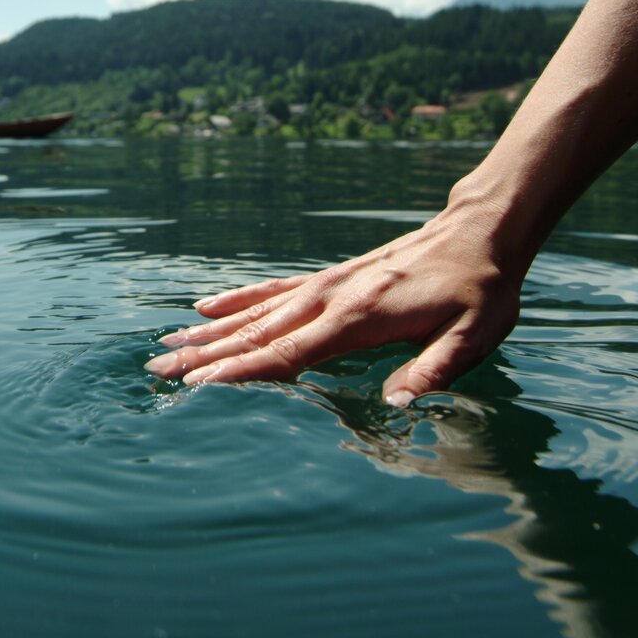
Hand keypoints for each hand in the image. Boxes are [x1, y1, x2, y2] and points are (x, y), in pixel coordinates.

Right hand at [144, 207, 523, 405]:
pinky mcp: (329, 277)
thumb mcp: (472, 337)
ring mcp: (324, 284)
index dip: (240, 373)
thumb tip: (395, 405)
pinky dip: (237, 298)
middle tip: (158, 369)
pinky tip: (209, 304)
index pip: (287, 354)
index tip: (198, 387)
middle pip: (255, 332)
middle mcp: (329, 298)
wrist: (477, 232)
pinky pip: (272, 289)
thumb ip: (433, 371)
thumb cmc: (479, 290)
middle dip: (205, 355)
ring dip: (209, 330)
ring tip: (169, 342)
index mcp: (358, 319)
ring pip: (255, 311)